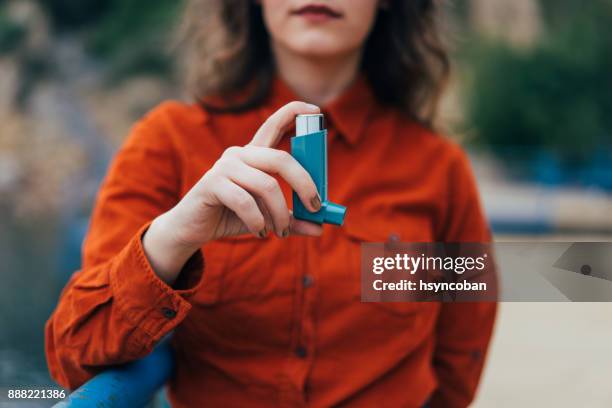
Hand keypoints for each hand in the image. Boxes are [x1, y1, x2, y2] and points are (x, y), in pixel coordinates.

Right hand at [143, 102, 322, 283]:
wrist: (192, 229)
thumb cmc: (231, 216)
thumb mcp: (266, 218)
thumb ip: (291, 219)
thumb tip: (319, 227)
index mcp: (254, 155)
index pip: (274, 124)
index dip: (295, 112)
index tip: (317, 111)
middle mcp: (240, 154)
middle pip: (281, 159)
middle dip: (304, 184)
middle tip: (315, 207)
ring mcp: (225, 167)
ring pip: (267, 185)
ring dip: (280, 214)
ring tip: (280, 232)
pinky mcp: (212, 183)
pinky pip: (245, 202)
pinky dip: (258, 221)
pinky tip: (259, 232)